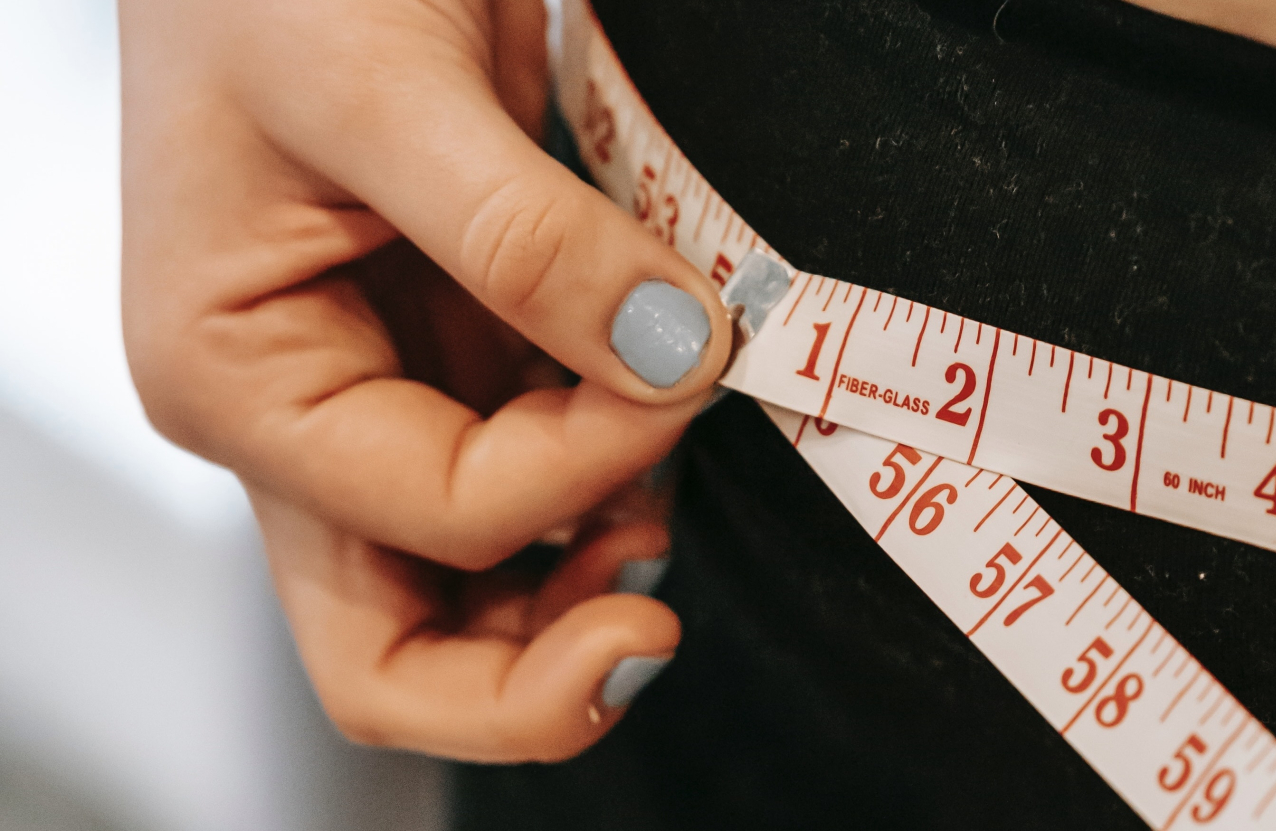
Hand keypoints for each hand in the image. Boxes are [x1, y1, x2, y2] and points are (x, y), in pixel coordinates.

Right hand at [119, 0, 729, 760]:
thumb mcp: (380, 87)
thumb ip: (517, 234)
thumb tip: (665, 347)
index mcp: (236, 381)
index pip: (434, 512)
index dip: (581, 463)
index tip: (684, 358)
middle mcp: (306, 418)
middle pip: (405, 648)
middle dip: (536, 673)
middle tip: (651, 626)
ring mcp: (388, 395)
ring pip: (481, 583)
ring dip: (587, 576)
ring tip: (668, 507)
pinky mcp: (464, 352)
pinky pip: (541, 473)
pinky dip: (612, 480)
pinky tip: (660, 434)